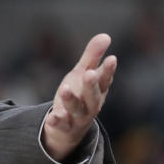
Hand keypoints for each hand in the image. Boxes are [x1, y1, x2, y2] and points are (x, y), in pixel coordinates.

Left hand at [41, 33, 117, 161]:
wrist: (68, 128)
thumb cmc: (78, 95)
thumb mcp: (82, 73)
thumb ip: (92, 56)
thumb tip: (106, 35)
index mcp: (98, 91)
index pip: (105, 80)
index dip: (108, 70)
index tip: (112, 58)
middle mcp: (91, 105)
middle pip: (93, 96)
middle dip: (91, 86)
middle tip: (89, 73)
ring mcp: (77, 117)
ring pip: (77, 110)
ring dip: (71, 100)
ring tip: (64, 89)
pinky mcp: (63, 126)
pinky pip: (61, 125)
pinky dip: (57, 121)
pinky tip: (52, 116)